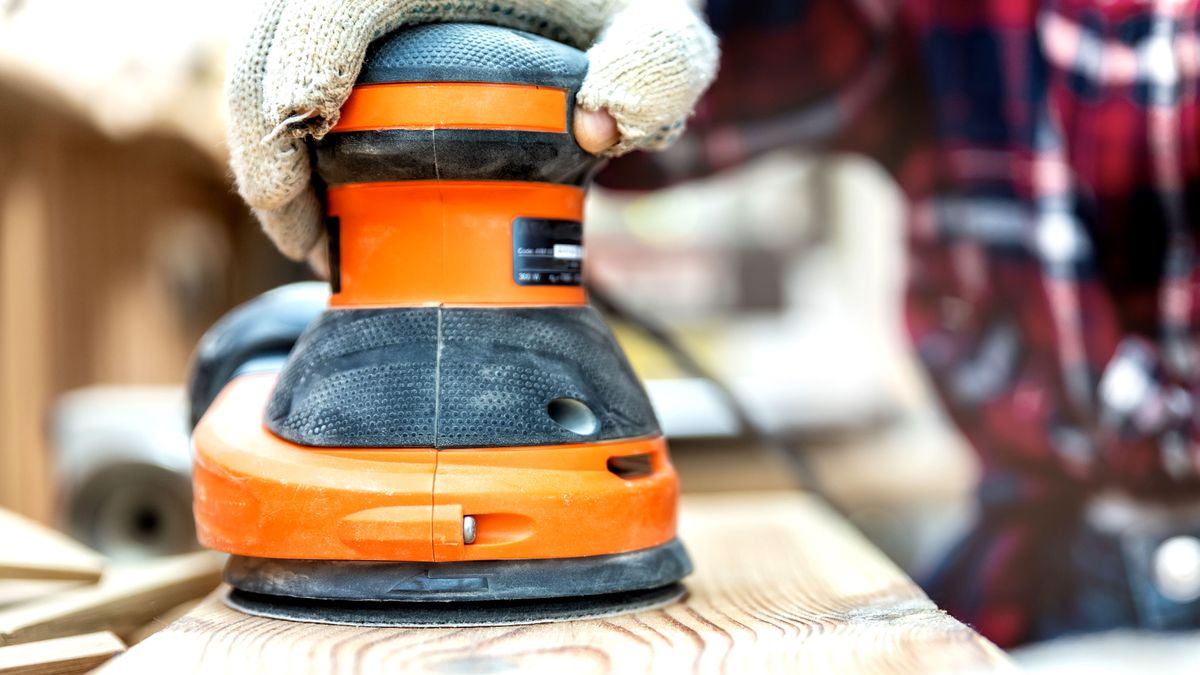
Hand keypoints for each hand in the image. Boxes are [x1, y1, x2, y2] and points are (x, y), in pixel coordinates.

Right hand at [226, 0, 718, 263]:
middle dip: (264, 138)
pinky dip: (283, 142)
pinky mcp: (344, 34)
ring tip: (310, 241)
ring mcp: (354, 7)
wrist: (590, 0)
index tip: (308, 157)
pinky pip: (282, 75)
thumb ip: (656, 68)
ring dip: (265, 150)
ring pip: (263, 59)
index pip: (337, 1)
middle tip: (304, 238)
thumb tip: (597, 124)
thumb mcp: (659, 35)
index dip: (301, 68)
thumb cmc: (620, 14)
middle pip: (272, 34)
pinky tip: (316, 206)